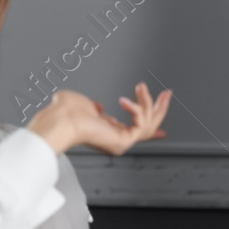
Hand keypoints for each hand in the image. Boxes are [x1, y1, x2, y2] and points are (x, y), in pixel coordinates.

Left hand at [28, 83, 171, 155]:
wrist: (60, 119)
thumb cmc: (65, 112)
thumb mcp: (82, 104)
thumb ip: (92, 106)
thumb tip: (98, 107)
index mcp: (108, 132)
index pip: (135, 131)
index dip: (151, 125)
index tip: (164, 128)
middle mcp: (117, 140)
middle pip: (149, 127)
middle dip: (160, 108)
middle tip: (168, 93)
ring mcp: (121, 142)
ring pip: (148, 123)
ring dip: (147, 102)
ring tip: (141, 86)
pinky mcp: (123, 141)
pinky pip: (141, 123)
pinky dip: (137, 108)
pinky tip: (125, 100)